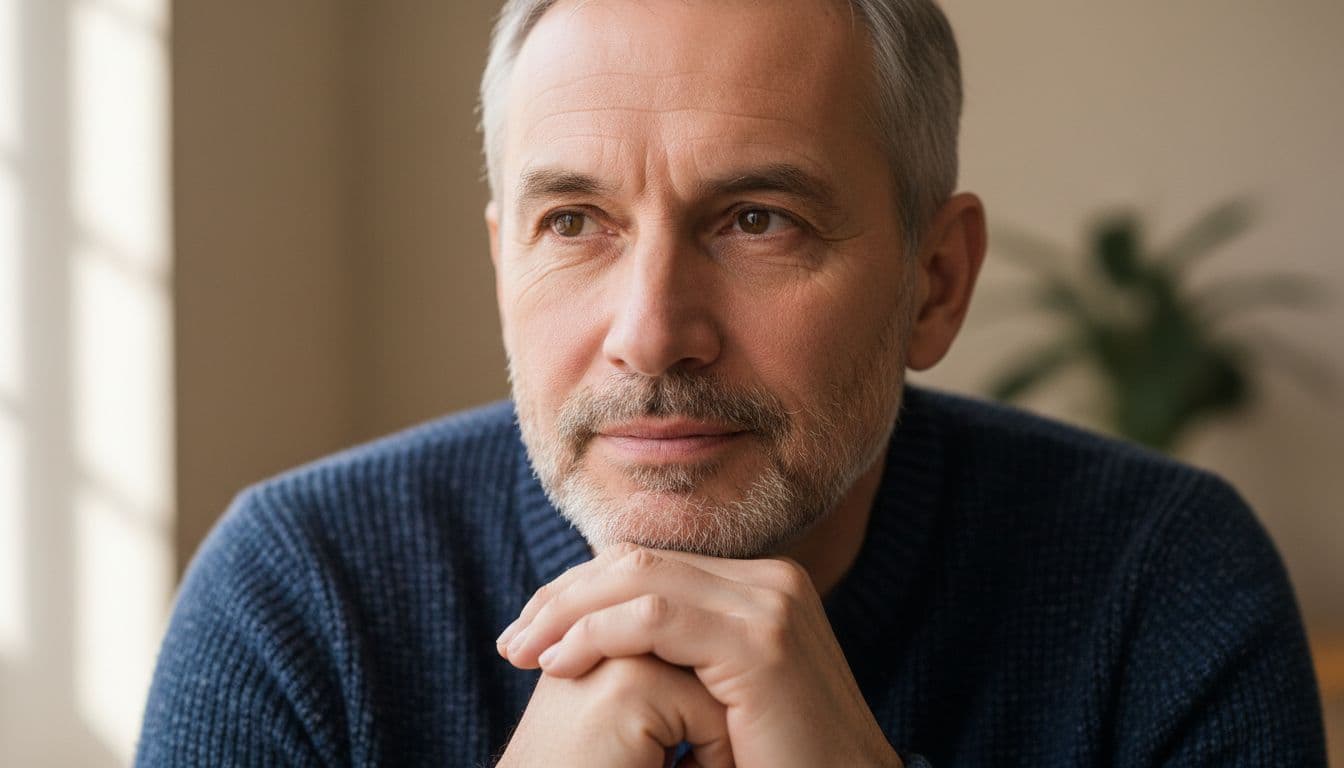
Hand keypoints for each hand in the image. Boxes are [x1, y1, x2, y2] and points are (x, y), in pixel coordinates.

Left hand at [497, 543, 901, 767]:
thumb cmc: (778, 764)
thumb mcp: (722, 699)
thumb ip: (682, 658)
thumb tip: (601, 635)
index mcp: (761, 587)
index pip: (649, 564)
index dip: (579, 591)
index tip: (532, 633)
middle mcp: (771, 581)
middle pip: (636, 561)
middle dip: (562, 597)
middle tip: (511, 641)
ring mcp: (771, 605)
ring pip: (638, 578)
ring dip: (566, 612)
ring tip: (522, 652)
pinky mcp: (762, 643)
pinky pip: (655, 618)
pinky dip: (596, 633)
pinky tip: (560, 663)